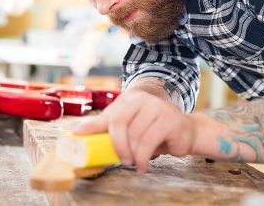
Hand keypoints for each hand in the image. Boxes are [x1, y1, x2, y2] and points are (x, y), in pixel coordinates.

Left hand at [73, 90, 196, 171]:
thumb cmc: (154, 130)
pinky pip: (148, 141)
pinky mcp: (169, 118)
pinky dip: (143, 157)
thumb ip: (110, 127)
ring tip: (136, 162)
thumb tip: (79, 131)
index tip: (78, 135)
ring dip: (133, 154)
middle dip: (118, 145)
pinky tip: (144, 164)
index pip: (109, 113)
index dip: (93, 125)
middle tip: (122, 160)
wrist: (184, 129)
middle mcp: (143, 99)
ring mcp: (157, 106)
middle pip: (119, 122)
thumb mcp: (131, 126)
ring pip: (135, 134)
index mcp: (131, 98)